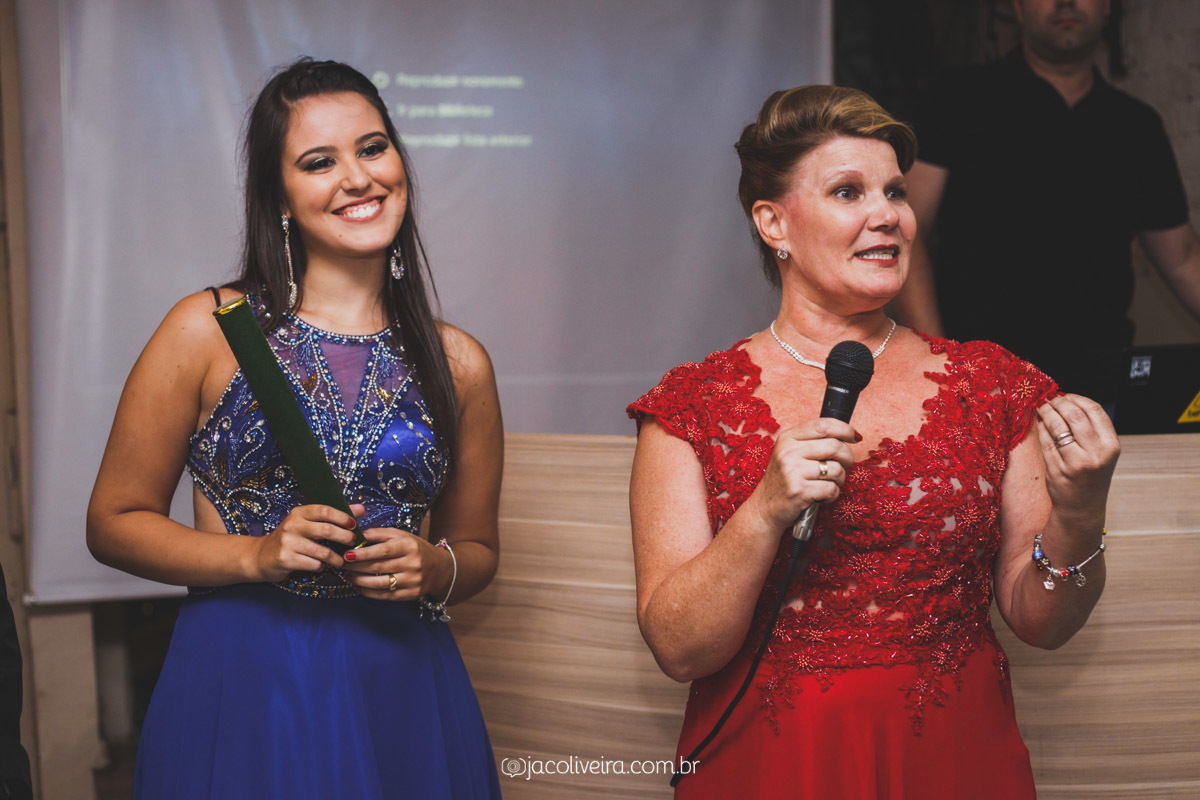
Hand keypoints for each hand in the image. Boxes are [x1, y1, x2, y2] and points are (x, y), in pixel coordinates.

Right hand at [252, 503, 362, 582]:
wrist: (260, 556)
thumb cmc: (291, 539)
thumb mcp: (308, 523)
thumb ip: (334, 516)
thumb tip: (361, 508)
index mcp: (299, 513)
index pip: (325, 510)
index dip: (343, 517)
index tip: (354, 525)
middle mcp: (292, 525)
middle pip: (326, 530)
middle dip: (345, 538)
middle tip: (353, 543)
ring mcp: (287, 542)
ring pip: (322, 551)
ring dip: (336, 558)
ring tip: (341, 560)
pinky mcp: (285, 559)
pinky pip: (313, 564)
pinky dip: (321, 567)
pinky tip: (321, 566)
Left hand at [340, 526, 450, 600]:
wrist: (440, 569)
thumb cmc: (416, 549)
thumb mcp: (402, 536)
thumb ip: (380, 534)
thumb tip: (357, 535)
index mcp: (409, 546)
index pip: (382, 551)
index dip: (363, 554)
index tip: (347, 554)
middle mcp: (413, 563)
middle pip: (379, 567)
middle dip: (357, 567)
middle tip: (342, 565)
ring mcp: (413, 580)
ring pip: (381, 583)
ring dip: (360, 581)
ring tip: (349, 576)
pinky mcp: (412, 594)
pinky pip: (386, 595)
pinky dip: (370, 592)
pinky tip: (359, 587)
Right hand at [749, 418, 857, 530]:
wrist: (765, 508)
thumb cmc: (784, 480)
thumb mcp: (790, 453)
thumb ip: (812, 441)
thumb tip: (848, 435)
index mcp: (787, 438)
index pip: (823, 425)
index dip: (844, 429)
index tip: (854, 437)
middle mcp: (788, 452)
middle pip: (835, 446)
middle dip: (848, 457)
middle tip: (844, 465)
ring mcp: (792, 471)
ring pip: (837, 469)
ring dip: (840, 479)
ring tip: (828, 483)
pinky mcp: (799, 490)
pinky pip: (831, 489)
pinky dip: (833, 495)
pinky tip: (822, 496)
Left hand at [1036, 395, 1120, 525]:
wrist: (1082, 506)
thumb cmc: (1091, 475)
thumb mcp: (1101, 451)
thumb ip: (1090, 428)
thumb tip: (1067, 400)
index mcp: (1110, 445)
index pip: (1094, 410)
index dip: (1076, 398)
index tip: (1065, 395)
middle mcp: (1096, 453)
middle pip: (1074, 414)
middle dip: (1059, 402)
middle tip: (1049, 399)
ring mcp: (1076, 462)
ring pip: (1057, 426)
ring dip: (1046, 412)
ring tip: (1041, 407)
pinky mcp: (1057, 469)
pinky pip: (1045, 441)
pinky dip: (1040, 428)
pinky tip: (1038, 422)